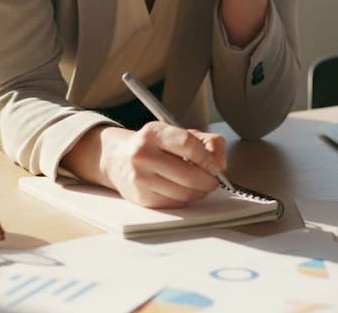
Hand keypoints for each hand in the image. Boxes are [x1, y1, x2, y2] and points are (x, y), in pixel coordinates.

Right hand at [88, 123, 227, 208]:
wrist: (117, 158)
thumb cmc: (152, 145)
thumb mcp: (176, 133)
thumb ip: (205, 141)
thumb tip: (220, 160)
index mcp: (153, 134)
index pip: (188, 145)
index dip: (208, 158)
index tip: (217, 166)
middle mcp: (143, 155)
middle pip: (188, 174)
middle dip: (208, 180)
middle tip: (213, 180)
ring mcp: (140, 179)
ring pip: (183, 193)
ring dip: (199, 192)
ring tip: (201, 185)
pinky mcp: (142, 198)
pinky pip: (175, 203)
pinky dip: (186, 199)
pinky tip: (184, 190)